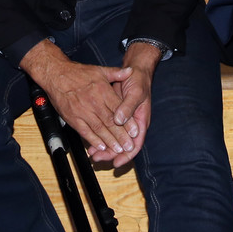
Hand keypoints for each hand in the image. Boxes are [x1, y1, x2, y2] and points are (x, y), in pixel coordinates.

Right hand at [21, 40, 135, 158]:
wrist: (56, 74)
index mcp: (102, 90)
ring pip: (99, 128)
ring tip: (118, 150)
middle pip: (110, 121)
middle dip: (121, 136)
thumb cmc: (78, 73)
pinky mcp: (73, 118)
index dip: (127, 122)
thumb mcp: (100, 70)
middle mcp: (94, 102)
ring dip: (109, 141)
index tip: (135, 132)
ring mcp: (83, 111)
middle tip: (129, 146)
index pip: (118, 109)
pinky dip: (92, 140)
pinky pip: (84, 131)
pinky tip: (100, 147)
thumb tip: (131, 71)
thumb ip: (116, 73)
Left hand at [100, 42, 159, 167]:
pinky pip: (108, 130)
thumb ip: (128, 107)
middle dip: (111, 153)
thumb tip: (119, 121)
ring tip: (92, 154)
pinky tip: (91, 142)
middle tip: (98, 158)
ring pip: (114, 139)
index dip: (127, 154)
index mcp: (140, 121)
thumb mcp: (135, 92)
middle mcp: (132, 124)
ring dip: (104, 147)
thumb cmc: (138, 80)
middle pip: (123, 145)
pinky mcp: (116, 115)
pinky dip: (101, 136)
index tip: (117, 162)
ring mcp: (124, 120)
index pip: (135, 143)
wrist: (134, 69)